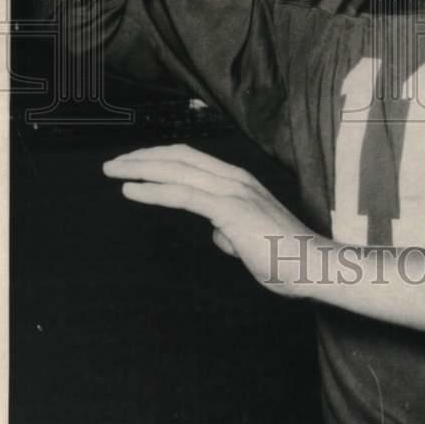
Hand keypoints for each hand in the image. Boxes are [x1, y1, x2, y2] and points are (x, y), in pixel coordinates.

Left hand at [103, 144, 320, 296]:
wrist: (310, 266)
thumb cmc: (285, 257)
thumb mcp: (250, 238)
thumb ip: (232, 228)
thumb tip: (218, 231)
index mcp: (239, 182)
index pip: (192, 159)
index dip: (161, 157)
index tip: (135, 163)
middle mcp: (234, 179)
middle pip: (179, 157)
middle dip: (143, 157)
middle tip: (114, 163)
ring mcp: (233, 192)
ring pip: (177, 170)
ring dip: (140, 168)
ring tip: (114, 171)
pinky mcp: (230, 210)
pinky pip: (183, 195)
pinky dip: (153, 190)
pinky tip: (131, 190)